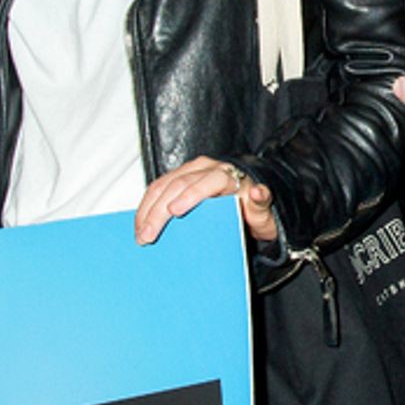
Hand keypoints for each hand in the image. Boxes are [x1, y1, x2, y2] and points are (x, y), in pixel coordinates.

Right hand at [134, 158, 277, 246]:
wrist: (249, 205)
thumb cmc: (255, 211)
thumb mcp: (264, 212)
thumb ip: (262, 202)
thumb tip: (258, 192)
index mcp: (227, 175)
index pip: (207, 182)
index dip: (189, 195)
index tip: (174, 212)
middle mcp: (206, 168)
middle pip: (178, 184)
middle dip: (159, 210)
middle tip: (148, 235)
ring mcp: (190, 172)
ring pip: (162, 184)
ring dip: (147, 209)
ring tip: (140, 233)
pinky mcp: (178, 180)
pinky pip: (158, 188)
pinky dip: (146, 206)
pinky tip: (140, 224)